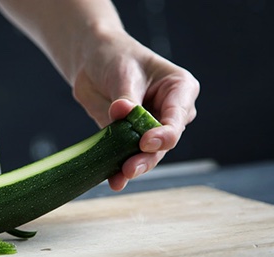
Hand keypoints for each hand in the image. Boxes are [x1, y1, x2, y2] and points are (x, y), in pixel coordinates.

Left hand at [73, 33, 199, 190]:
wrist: (92, 62)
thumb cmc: (116, 58)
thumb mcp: (123, 73)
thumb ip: (125, 97)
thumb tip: (122, 111)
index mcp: (180, 90)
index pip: (177, 117)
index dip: (164, 134)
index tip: (146, 142)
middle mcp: (171, 113)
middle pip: (164, 141)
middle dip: (148, 156)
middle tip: (130, 168)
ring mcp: (152, 129)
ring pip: (148, 154)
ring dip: (134, 166)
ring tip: (120, 176)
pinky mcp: (130, 140)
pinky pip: (127, 156)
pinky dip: (120, 169)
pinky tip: (114, 180)